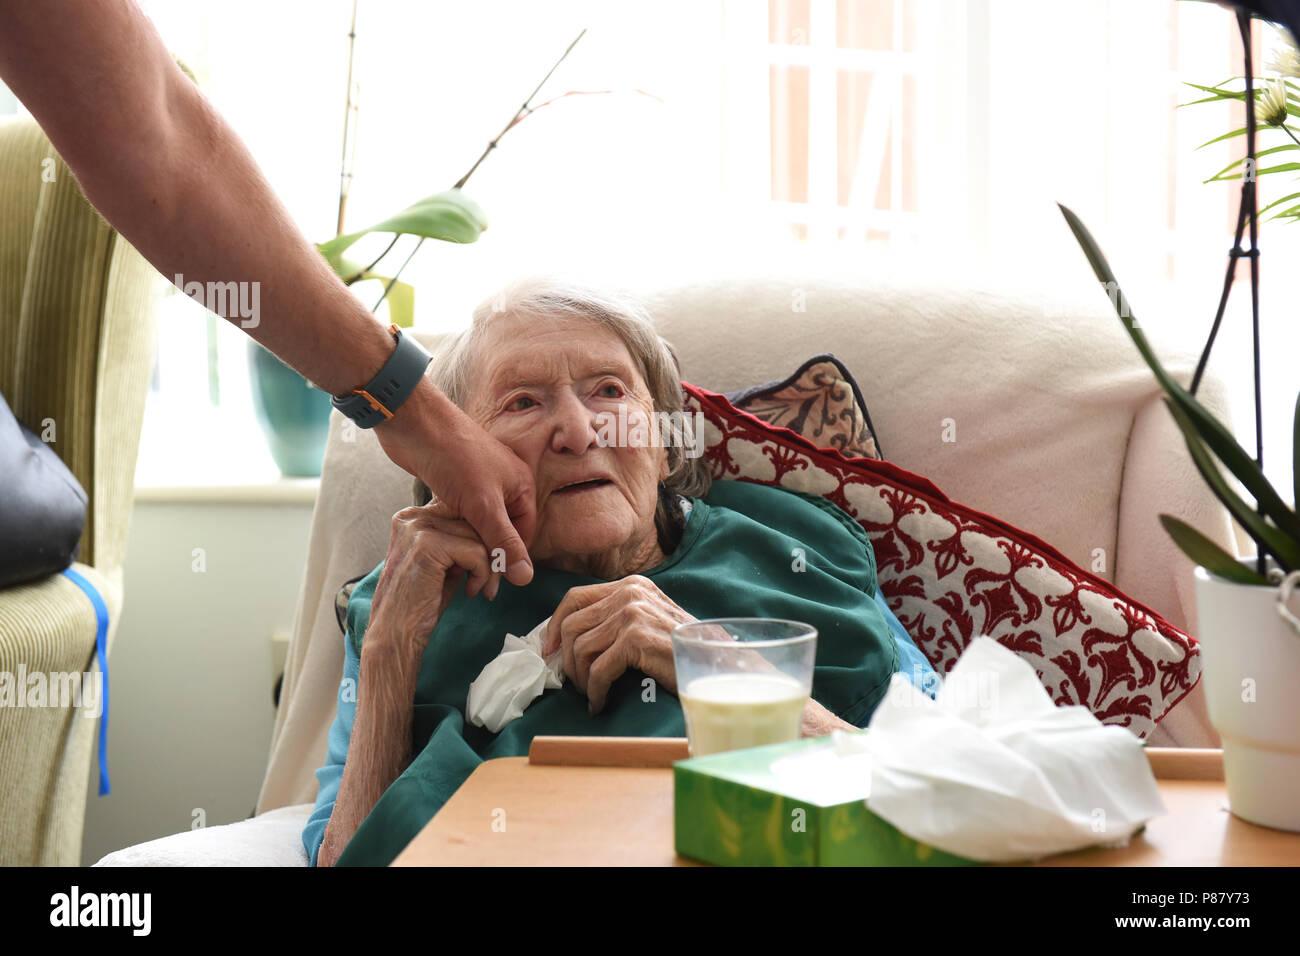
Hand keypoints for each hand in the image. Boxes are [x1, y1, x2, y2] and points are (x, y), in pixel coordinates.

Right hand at [367, 499, 502, 658]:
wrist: (394, 636)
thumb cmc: (420, 605)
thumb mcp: (443, 565)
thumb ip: (461, 543)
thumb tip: (497, 535)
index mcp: (411, 518)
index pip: (464, 512)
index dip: (483, 538)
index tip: (487, 567)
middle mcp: (412, 518)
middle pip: (473, 521)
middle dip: (491, 552)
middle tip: (490, 583)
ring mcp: (418, 529)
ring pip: (479, 535)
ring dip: (490, 566)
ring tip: (481, 589)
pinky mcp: (428, 545)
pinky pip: (476, 551)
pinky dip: (483, 574)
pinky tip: (471, 591)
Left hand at [374, 379, 536, 586]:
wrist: (414, 423)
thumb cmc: (454, 456)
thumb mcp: (483, 505)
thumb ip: (503, 543)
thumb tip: (525, 578)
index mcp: (521, 486)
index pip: (523, 536)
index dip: (508, 563)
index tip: (489, 587)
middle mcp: (504, 484)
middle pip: (502, 532)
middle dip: (487, 558)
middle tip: (470, 586)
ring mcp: (478, 483)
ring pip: (479, 525)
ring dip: (469, 547)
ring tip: (455, 571)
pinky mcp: (454, 483)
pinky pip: (461, 516)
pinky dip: (454, 531)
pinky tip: (442, 546)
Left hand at [541, 576, 695, 713]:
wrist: (717, 665)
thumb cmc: (683, 650)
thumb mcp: (648, 621)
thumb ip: (615, 619)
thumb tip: (565, 639)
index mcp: (631, 585)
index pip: (575, 598)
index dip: (554, 626)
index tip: (549, 652)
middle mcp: (630, 593)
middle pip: (571, 625)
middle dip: (566, 660)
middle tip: (573, 683)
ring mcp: (632, 613)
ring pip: (580, 650)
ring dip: (581, 680)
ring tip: (592, 694)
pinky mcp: (635, 639)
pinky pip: (597, 671)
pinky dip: (595, 692)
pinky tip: (601, 703)